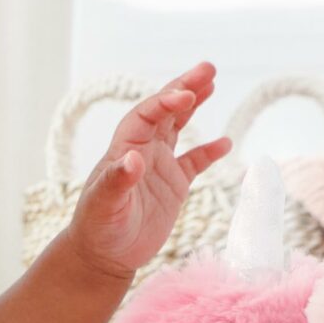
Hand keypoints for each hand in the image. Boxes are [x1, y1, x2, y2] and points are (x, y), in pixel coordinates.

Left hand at [67, 62, 233, 281]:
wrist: (104, 254)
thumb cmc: (98, 228)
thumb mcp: (104, 205)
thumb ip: (118, 181)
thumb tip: (133, 158)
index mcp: (125, 148)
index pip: (147, 116)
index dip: (165, 102)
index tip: (186, 94)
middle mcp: (143, 150)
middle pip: (165, 111)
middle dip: (184, 88)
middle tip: (208, 68)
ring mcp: (159, 166)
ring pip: (179, 127)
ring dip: (194, 105)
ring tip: (212, 83)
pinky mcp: (173, 186)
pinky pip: (194, 162)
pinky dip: (209, 152)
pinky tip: (225, 142)